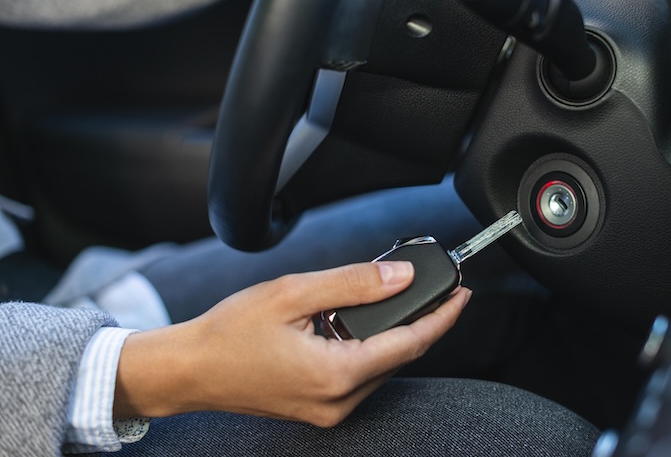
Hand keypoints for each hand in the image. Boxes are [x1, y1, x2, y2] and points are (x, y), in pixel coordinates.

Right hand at [113, 262, 470, 425]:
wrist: (190, 370)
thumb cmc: (231, 332)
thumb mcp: (294, 293)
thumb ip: (354, 284)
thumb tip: (402, 276)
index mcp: (337, 374)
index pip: (411, 343)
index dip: (442, 316)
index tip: (463, 294)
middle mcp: (338, 402)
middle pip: (399, 356)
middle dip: (418, 320)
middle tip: (429, 285)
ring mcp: (328, 411)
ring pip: (381, 366)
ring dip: (391, 334)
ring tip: (391, 298)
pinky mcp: (318, 409)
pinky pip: (360, 376)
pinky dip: (368, 348)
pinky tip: (358, 324)